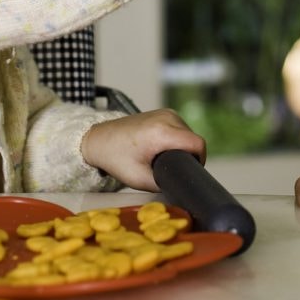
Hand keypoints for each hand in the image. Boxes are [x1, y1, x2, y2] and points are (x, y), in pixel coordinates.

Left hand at [80, 109, 204, 190]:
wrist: (99, 139)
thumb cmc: (116, 158)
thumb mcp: (140, 179)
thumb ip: (165, 184)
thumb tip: (182, 187)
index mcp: (162, 132)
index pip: (197, 144)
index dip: (199, 161)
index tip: (190, 172)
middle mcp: (167, 117)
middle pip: (193, 140)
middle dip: (187, 156)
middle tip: (169, 168)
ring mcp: (166, 112)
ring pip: (188, 133)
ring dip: (182, 147)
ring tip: (163, 158)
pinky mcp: (164, 112)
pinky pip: (181, 128)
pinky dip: (176, 139)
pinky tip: (162, 148)